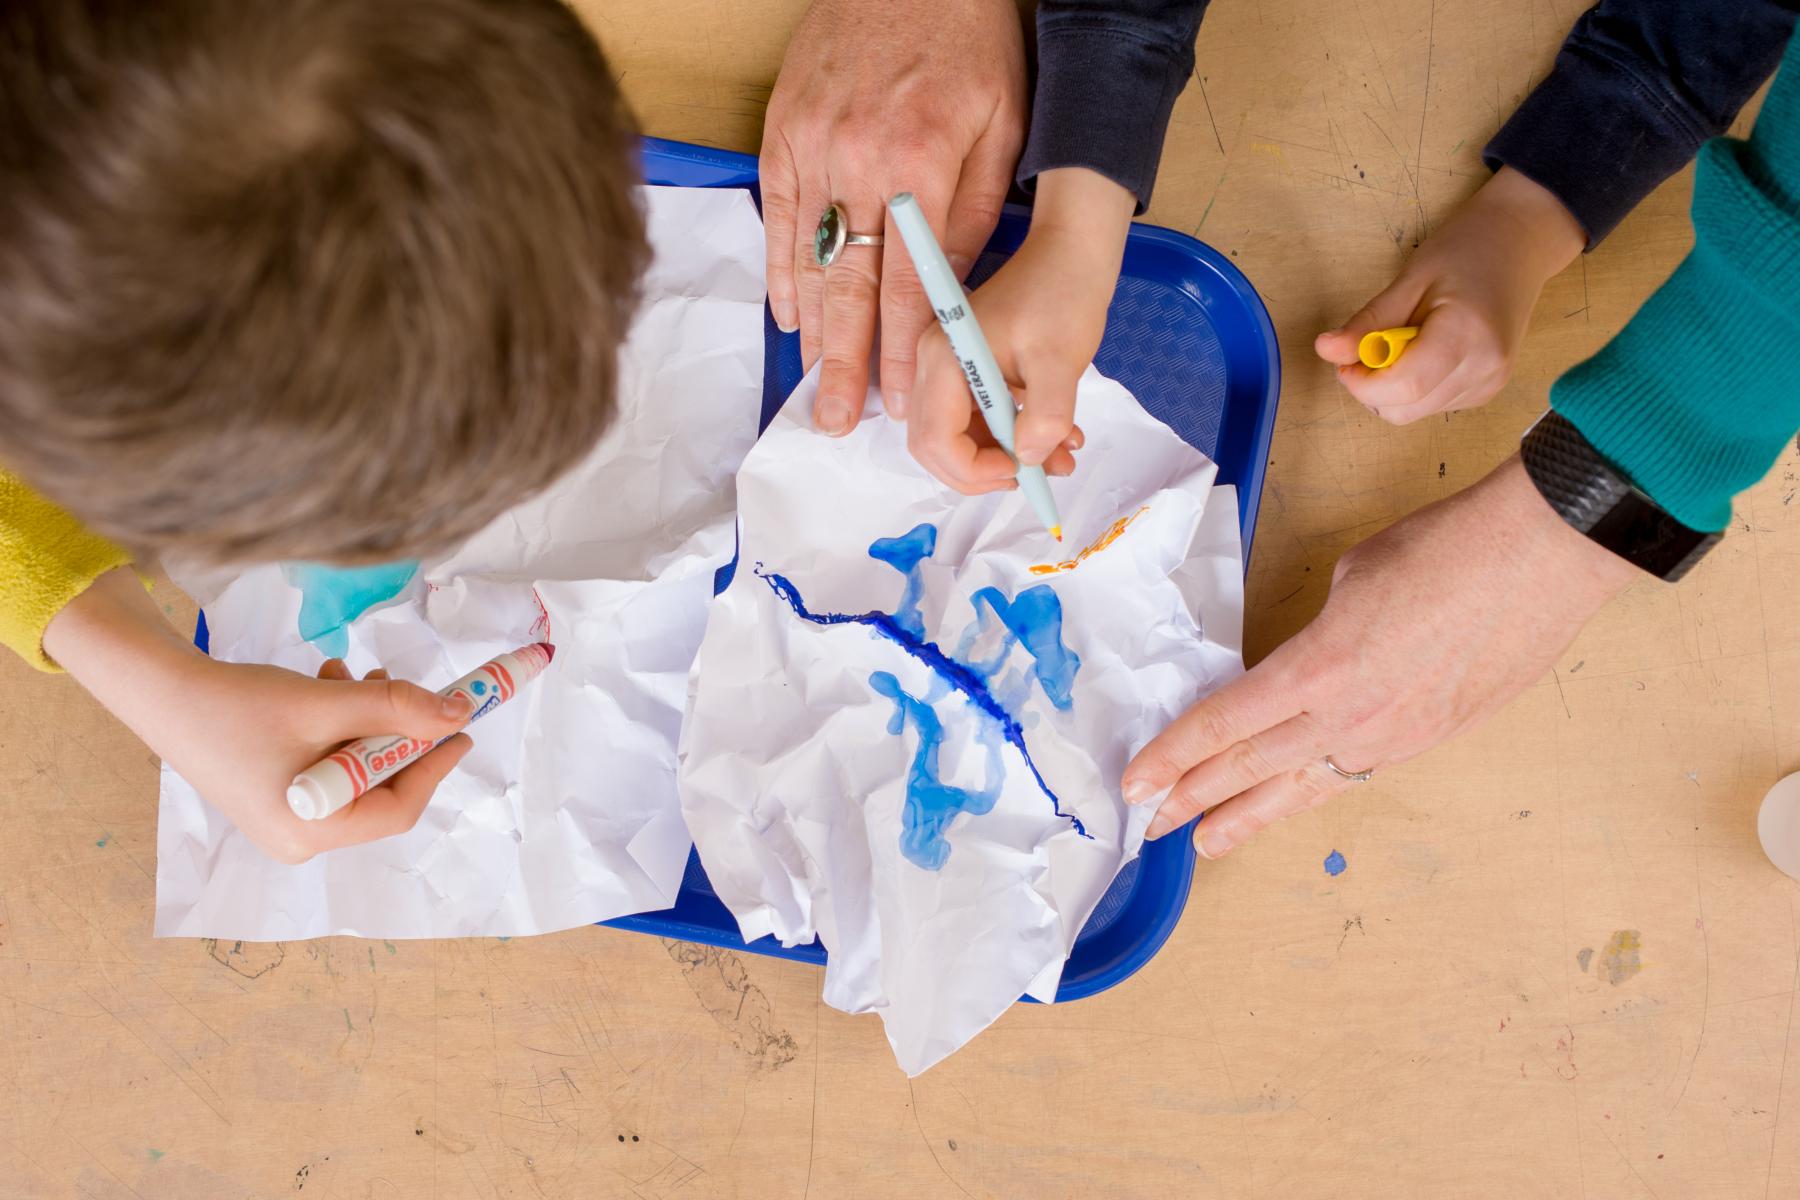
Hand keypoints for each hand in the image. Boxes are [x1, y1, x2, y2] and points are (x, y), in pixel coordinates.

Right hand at [44, 569, 471, 863]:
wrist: (162, 692)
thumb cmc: (239, 706)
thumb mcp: (328, 704)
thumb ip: (397, 709)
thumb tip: (458, 715)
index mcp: (313, 831)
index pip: (399, 807)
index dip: (435, 763)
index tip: (462, 725)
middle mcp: (301, 837)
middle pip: (380, 787)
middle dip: (396, 732)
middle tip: (406, 686)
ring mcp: (287, 819)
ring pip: (356, 768)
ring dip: (367, 718)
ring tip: (355, 673)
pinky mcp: (278, 794)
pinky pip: (330, 762)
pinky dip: (340, 723)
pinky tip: (329, 681)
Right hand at [760, 0, 1025, 435]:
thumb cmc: (968, 40)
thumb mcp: (1003, 124)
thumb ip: (976, 211)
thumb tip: (955, 292)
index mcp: (916, 165)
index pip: (908, 286)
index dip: (903, 352)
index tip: (900, 402)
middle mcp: (854, 162)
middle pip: (848, 288)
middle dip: (846, 364)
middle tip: (837, 423)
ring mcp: (809, 147)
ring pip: (808, 259)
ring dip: (812, 329)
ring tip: (815, 384)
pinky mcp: (782, 132)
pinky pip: (777, 216)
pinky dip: (782, 269)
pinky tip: (790, 314)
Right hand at [909, 167, 1133, 492]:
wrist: (1072, 255)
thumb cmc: (1063, 295)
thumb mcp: (1060, 360)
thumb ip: (1046, 415)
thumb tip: (1030, 459)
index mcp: (944, 360)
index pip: (935, 440)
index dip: (973, 470)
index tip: (1020, 470)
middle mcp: (933, 366)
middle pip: (935, 446)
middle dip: (982, 472)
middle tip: (1031, 477)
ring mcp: (948, 369)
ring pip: (959, 438)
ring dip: (1004, 459)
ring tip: (1060, 459)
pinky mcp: (969, 372)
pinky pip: (978, 421)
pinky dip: (1012, 439)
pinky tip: (1057, 438)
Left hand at [1121, 457, 1639, 857]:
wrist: (1544, 556)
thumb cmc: (1447, 548)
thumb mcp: (1352, 577)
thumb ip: (1318, 632)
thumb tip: (1312, 660)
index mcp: (1319, 669)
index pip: (1225, 724)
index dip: (1174, 756)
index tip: (1137, 782)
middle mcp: (1352, 717)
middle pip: (1252, 768)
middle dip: (1195, 798)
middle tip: (1153, 825)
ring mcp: (1396, 737)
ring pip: (1304, 787)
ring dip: (1250, 816)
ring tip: (1209, 843)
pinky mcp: (1434, 740)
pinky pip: (1355, 774)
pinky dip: (1312, 793)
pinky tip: (1292, 802)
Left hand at [1314, 167, 1585, 423]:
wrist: (1520, 243)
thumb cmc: (1466, 250)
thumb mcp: (1411, 278)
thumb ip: (1370, 321)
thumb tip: (1326, 350)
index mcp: (1468, 335)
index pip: (1405, 387)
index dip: (1363, 383)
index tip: (1346, 360)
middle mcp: (1485, 368)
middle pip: (1406, 408)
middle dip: (1372, 388)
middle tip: (1368, 347)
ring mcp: (1490, 383)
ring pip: (1416, 411)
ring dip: (1392, 388)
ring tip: (1403, 341)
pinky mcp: (1488, 389)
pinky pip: (1433, 404)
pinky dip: (1414, 387)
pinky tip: (1423, 351)